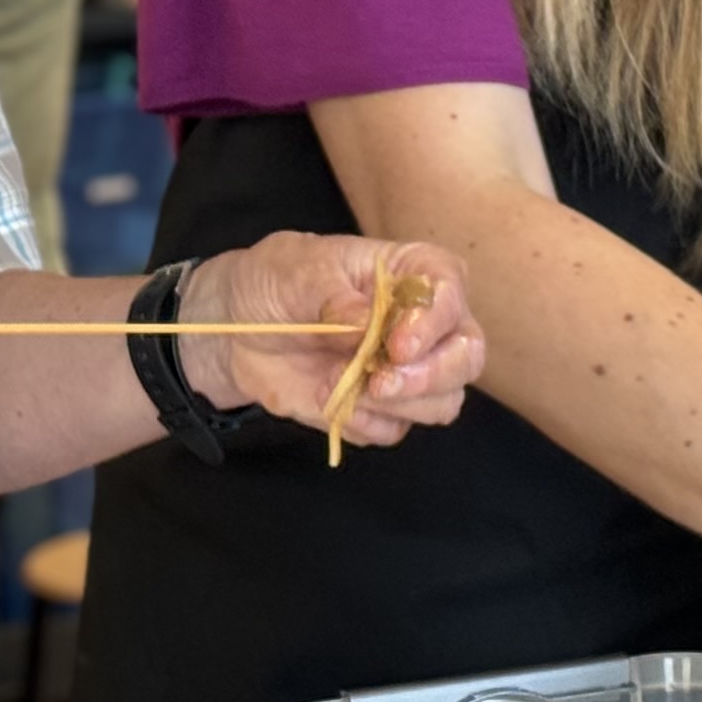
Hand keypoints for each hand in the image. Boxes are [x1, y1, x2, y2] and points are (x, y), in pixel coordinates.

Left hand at [185, 234, 481, 443]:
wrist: (234, 331)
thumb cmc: (273, 282)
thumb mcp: (295, 272)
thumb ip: (332, 296)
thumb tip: (366, 322)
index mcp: (408, 271)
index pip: (450, 291)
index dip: (434, 321)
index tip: (398, 344)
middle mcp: (421, 323)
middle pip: (466, 355)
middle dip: (431, 376)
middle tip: (381, 381)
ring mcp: (406, 370)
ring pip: (442, 402)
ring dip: (397, 405)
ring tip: (340, 386)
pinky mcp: (380, 408)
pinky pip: (394, 429)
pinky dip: (365, 422)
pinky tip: (329, 400)